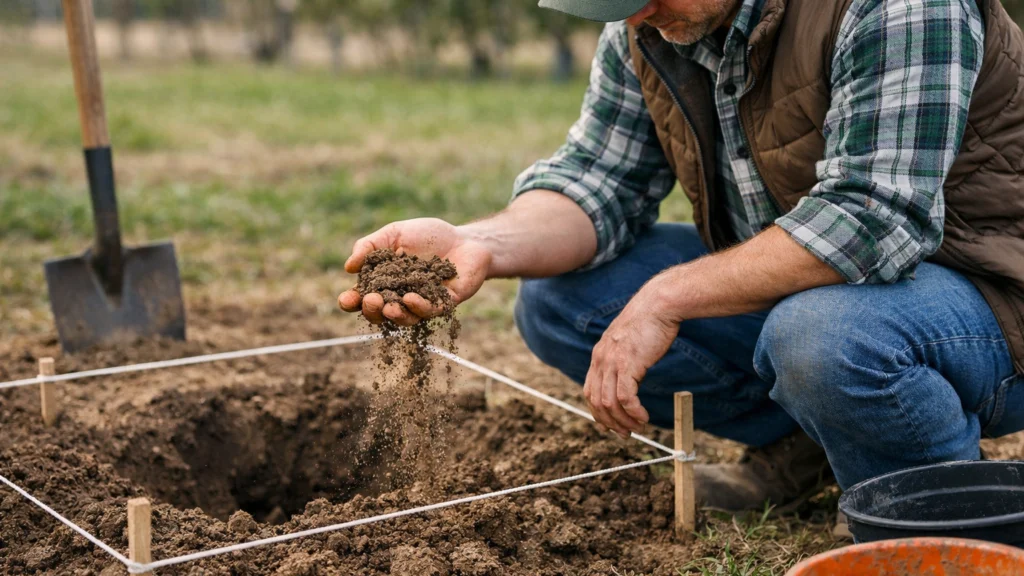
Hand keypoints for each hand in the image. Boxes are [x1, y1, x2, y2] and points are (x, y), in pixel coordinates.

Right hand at [337, 218, 491, 324]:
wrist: (466, 238)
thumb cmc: (428, 236)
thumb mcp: (395, 233)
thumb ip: (370, 246)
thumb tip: (349, 267)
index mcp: (384, 282)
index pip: (362, 296)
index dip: (352, 301)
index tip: (347, 299)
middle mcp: (400, 298)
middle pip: (380, 313)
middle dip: (372, 310)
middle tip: (371, 300)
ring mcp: (422, 304)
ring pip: (404, 318)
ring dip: (394, 315)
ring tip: (388, 307)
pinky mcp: (444, 305)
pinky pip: (429, 311)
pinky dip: (419, 307)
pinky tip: (411, 298)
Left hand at [584, 277, 680, 436]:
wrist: (659, 305)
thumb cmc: (649, 323)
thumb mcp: (628, 342)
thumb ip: (622, 359)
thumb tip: (628, 376)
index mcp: (599, 355)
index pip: (590, 391)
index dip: (598, 412)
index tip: (611, 425)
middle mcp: (601, 359)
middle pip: (596, 401)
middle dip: (610, 422)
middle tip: (625, 433)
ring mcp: (612, 362)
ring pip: (609, 403)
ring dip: (623, 421)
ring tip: (637, 428)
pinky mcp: (628, 364)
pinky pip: (625, 398)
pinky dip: (633, 412)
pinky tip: (643, 417)